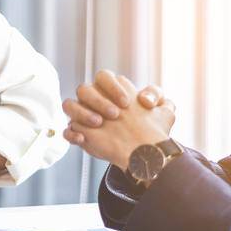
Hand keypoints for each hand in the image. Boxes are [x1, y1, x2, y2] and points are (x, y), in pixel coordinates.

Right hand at [61, 70, 176, 168]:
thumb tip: (143, 99)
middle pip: (84, 88)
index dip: (112, 87)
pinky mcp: (80, 134)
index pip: (103, 77)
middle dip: (98, 100)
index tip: (126, 103)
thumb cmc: (150, 129)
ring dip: (81, 112)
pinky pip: (66, 130)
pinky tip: (83, 138)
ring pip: (69, 104)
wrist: (144, 153)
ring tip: (98, 123)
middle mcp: (95, 100)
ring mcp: (84, 117)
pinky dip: (71, 133)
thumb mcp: (163, 111)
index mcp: (111, 90)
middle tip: (114, 115)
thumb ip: (157, 96)